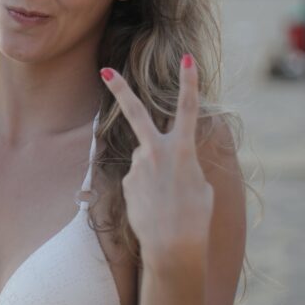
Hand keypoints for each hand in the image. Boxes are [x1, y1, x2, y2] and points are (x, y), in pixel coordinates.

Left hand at [100, 55, 214, 262]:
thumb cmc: (195, 217)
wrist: (172, 246)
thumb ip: (183, 164)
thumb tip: (166, 161)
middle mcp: (156, 151)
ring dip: (155, 174)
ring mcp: (137, 165)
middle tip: (105, 70)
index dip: (189, 82)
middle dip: (121, 89)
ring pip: (145, 158)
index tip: (186, 58)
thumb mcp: (200, 185)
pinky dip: (147, 190)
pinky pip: (139, 179)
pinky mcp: (126, 181)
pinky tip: (154, 207)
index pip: (187, 108)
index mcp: (182, 149)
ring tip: (166, 201)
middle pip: (136, 112)